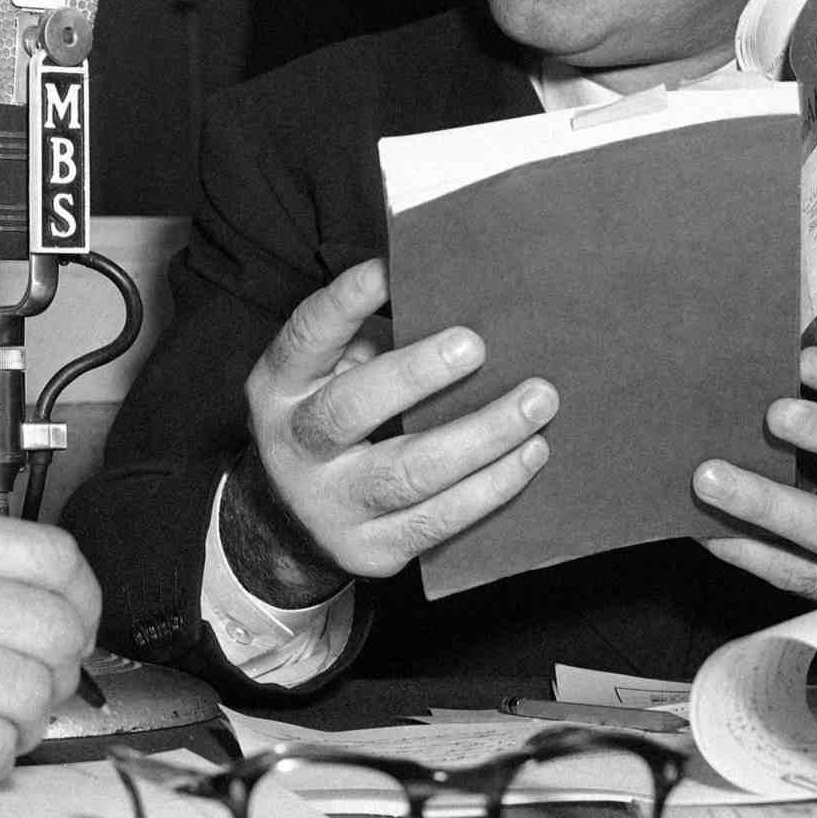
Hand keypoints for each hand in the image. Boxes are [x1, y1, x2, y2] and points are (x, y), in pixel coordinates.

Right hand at [232, 258, 553, 602]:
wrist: (290, 523)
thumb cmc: (327, 420)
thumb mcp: (325, 375)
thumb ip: (367, 341)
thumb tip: (449, 300)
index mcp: (280, 388)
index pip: (306, 338)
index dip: (343, 304)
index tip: (387, 269)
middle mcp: (296, 446)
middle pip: (351, 410)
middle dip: (416, 375)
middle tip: (475, 343)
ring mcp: (331, 503)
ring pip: (408, 473)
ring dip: (481, 435)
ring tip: (536, 402)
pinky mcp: (372, 548)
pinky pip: (438, 519)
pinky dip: (492, 486)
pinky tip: (530, 454)